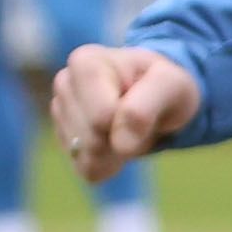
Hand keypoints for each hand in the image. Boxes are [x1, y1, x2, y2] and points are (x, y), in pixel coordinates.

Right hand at [51, 44, 200, 183]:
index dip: (129, 122)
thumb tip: (121, 146)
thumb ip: (144, 109)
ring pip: (87, 157)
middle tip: (139, 118)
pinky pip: (86, 168)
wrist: (160, 96)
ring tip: (129, 126)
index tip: (143, 102)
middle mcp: (65, 84)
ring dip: (118, 151)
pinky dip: (110, 163)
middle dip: (123, 138)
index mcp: (84, 62)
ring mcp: (60, 112)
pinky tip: (117, 140)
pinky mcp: (64, 139)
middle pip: (92, 140)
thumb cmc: (165, 85)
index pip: (101, 116)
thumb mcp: (171, 86)